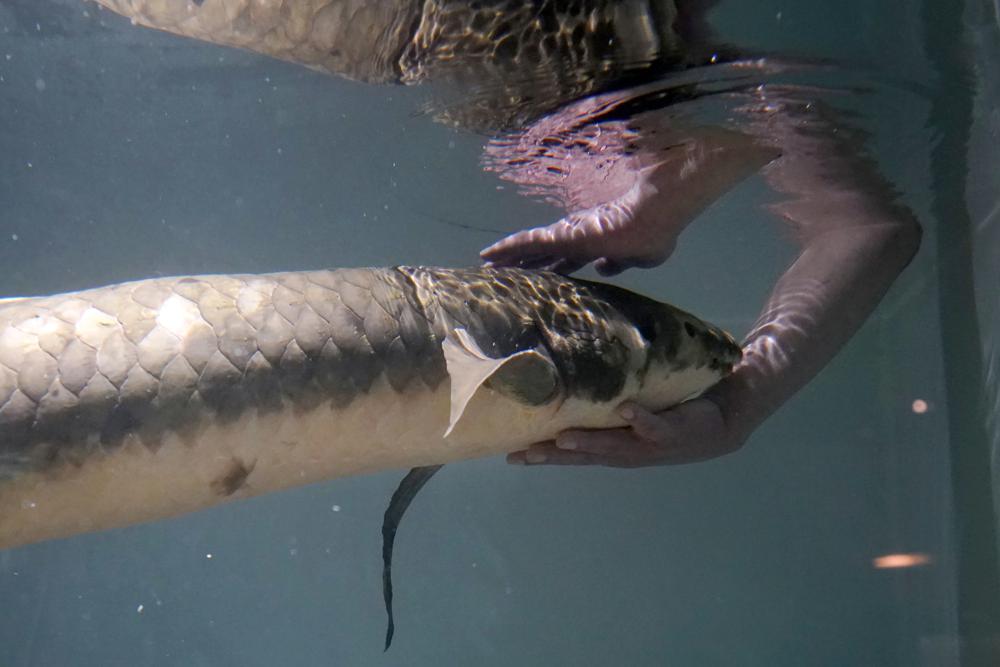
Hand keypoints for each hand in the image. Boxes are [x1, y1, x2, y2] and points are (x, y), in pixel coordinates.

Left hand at [480, 199, 677, 276]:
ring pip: (529, 247)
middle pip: (543, 254)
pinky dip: (507, 248)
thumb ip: (619, 264)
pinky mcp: (560, 234)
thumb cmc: (653, 233)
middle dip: (523, 264)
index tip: (538, 275)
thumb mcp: (641, 258)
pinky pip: (526, 242)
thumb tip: (601, 268)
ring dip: (508, 257)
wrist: (655, 214)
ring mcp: (566, 235)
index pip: (567, 260)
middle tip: (502, 271)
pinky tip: (489, 255)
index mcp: (595, 245)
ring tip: (486, 264)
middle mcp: (577, 238)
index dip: (551, 268)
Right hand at [507, 396, 746, 467]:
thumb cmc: (670, 413)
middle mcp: (626, 452)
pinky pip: (653, 424)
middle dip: (553, 456)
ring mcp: (648, 444)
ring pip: (613, 446)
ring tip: (562, 440)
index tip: (510, 456)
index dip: (541, 456)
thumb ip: (606, 404)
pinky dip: (639, 418)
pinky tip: (626, 409)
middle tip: (523, 454)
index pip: (571, 455)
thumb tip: (571, 378)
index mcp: (613, 448)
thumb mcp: (633, 412)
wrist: (722, 422)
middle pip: (584, 456)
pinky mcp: (672, 430)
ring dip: (588, 443)